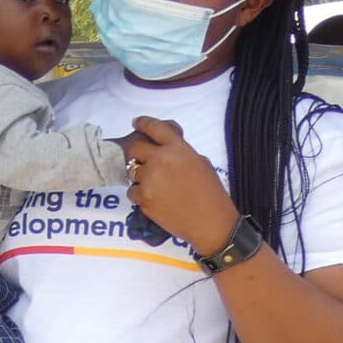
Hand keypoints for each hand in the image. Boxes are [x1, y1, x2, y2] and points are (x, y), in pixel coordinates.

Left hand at [125, 115, 237, 256]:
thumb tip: (164, 151)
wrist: (209, 220)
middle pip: (134, 148)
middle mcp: (160, 160)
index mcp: (178, 148)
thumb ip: (180, 153)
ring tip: (156, 185)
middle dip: (136, 152)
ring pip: (132, 171)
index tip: (136, 122)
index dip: (143, 123)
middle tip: (140, 159)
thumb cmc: (210, 191)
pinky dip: (140, 194)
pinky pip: (132, 191)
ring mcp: (148, 179)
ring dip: (140, 176)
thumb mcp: (200, 162)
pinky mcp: (142, 197)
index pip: (155, 128)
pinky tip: (154, 199)